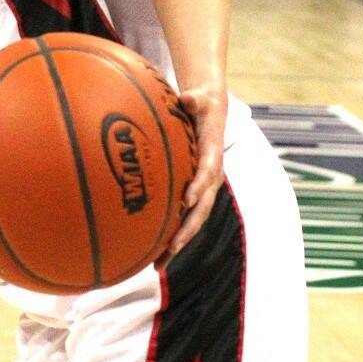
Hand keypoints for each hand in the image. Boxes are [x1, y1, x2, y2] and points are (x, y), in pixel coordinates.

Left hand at [161, 84, 227, 260]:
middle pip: (202, 209)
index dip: (200, 186)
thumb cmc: (201, 104)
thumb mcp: (200, 97)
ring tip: (158, 265)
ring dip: (177, 244)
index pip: (208, 173)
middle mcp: (210, 178)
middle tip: (172, 246)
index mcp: (212, 155)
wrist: (211, 113)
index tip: (187, 200)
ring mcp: (202, 190)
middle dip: (187, 229)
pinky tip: (150, 257)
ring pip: (192, 221)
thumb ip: (194, 99)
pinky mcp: (192, 195)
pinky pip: (182, 219)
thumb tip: (186, 96)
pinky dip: (169, 238)